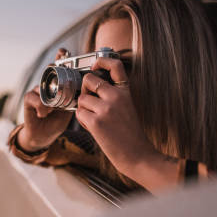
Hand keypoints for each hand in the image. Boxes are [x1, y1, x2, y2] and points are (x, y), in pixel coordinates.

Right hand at [18, 48, 72, 151]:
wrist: (44, 135)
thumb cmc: (57, 120)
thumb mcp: (70, 109)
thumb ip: (74, 99)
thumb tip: (86, 92)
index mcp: (58, 86)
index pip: (59, 69)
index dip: (61, 58)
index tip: (63, 51)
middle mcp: (47, 86)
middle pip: (48, 71)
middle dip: (52, 67)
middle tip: (55, 66)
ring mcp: (37, 92)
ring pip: (42, 86)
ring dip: (48, 96)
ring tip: (53, 107)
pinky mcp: (28, 100)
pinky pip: (34, 98)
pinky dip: (40, 106)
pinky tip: (44, 113)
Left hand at [75, 57, 154, 178]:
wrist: (137, 155)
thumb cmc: (130, 133)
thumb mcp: (127, 107)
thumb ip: (113, 95)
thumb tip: (89, 87)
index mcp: (125, 91)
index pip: (115, 66)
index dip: (102, 61)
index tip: (95, 66)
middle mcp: (116, 96)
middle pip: (89, 80)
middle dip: (84, 90)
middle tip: (90, 102)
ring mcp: (106, 109)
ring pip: (81, 99)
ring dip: (83, 109)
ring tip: (95, 120)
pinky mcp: (96, 122)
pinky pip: (79, 113)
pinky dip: (82, 120)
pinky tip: (93, 128)